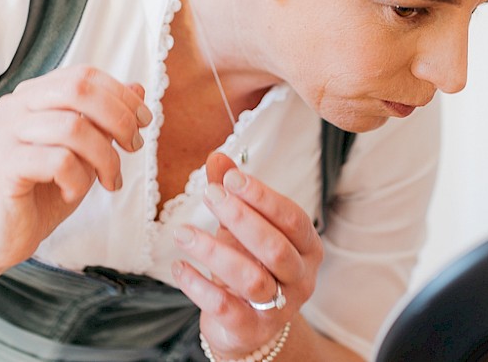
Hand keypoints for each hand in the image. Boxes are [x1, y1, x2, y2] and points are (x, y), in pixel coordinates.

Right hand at [0, 65, 150, 270]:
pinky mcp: (5, 166)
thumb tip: (139, 87)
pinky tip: (72, 192)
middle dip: (119, 117)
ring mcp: (6, 134)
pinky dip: (79, 180)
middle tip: (134, 146)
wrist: (3, 233)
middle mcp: (15, 106)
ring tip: (109, 179)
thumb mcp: (86, 150)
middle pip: (79, 90)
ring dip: (105, 157)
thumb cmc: (46, 188)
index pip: (84, 75)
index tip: (144, 121)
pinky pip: (59, 161)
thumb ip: (106, 118)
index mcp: (33, 95)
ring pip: (73, 127)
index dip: (122, 95)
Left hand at [171, 153, 323, 357]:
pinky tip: (179, 265)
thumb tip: (217, 157)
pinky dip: (198, 286)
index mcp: (307, 247)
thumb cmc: (249, 264)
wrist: (247, 325)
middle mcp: (300, 278)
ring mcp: (280, 308)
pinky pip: (225, 307)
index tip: (231, 179)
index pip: (292, 218)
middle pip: (275, 248)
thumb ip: (233, 194)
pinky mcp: (251, 329)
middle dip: (241, 219)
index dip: (262, 197)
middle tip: (210, 196)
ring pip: (251, 279)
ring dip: (214, 252)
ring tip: (182, 232)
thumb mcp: (242, 227)